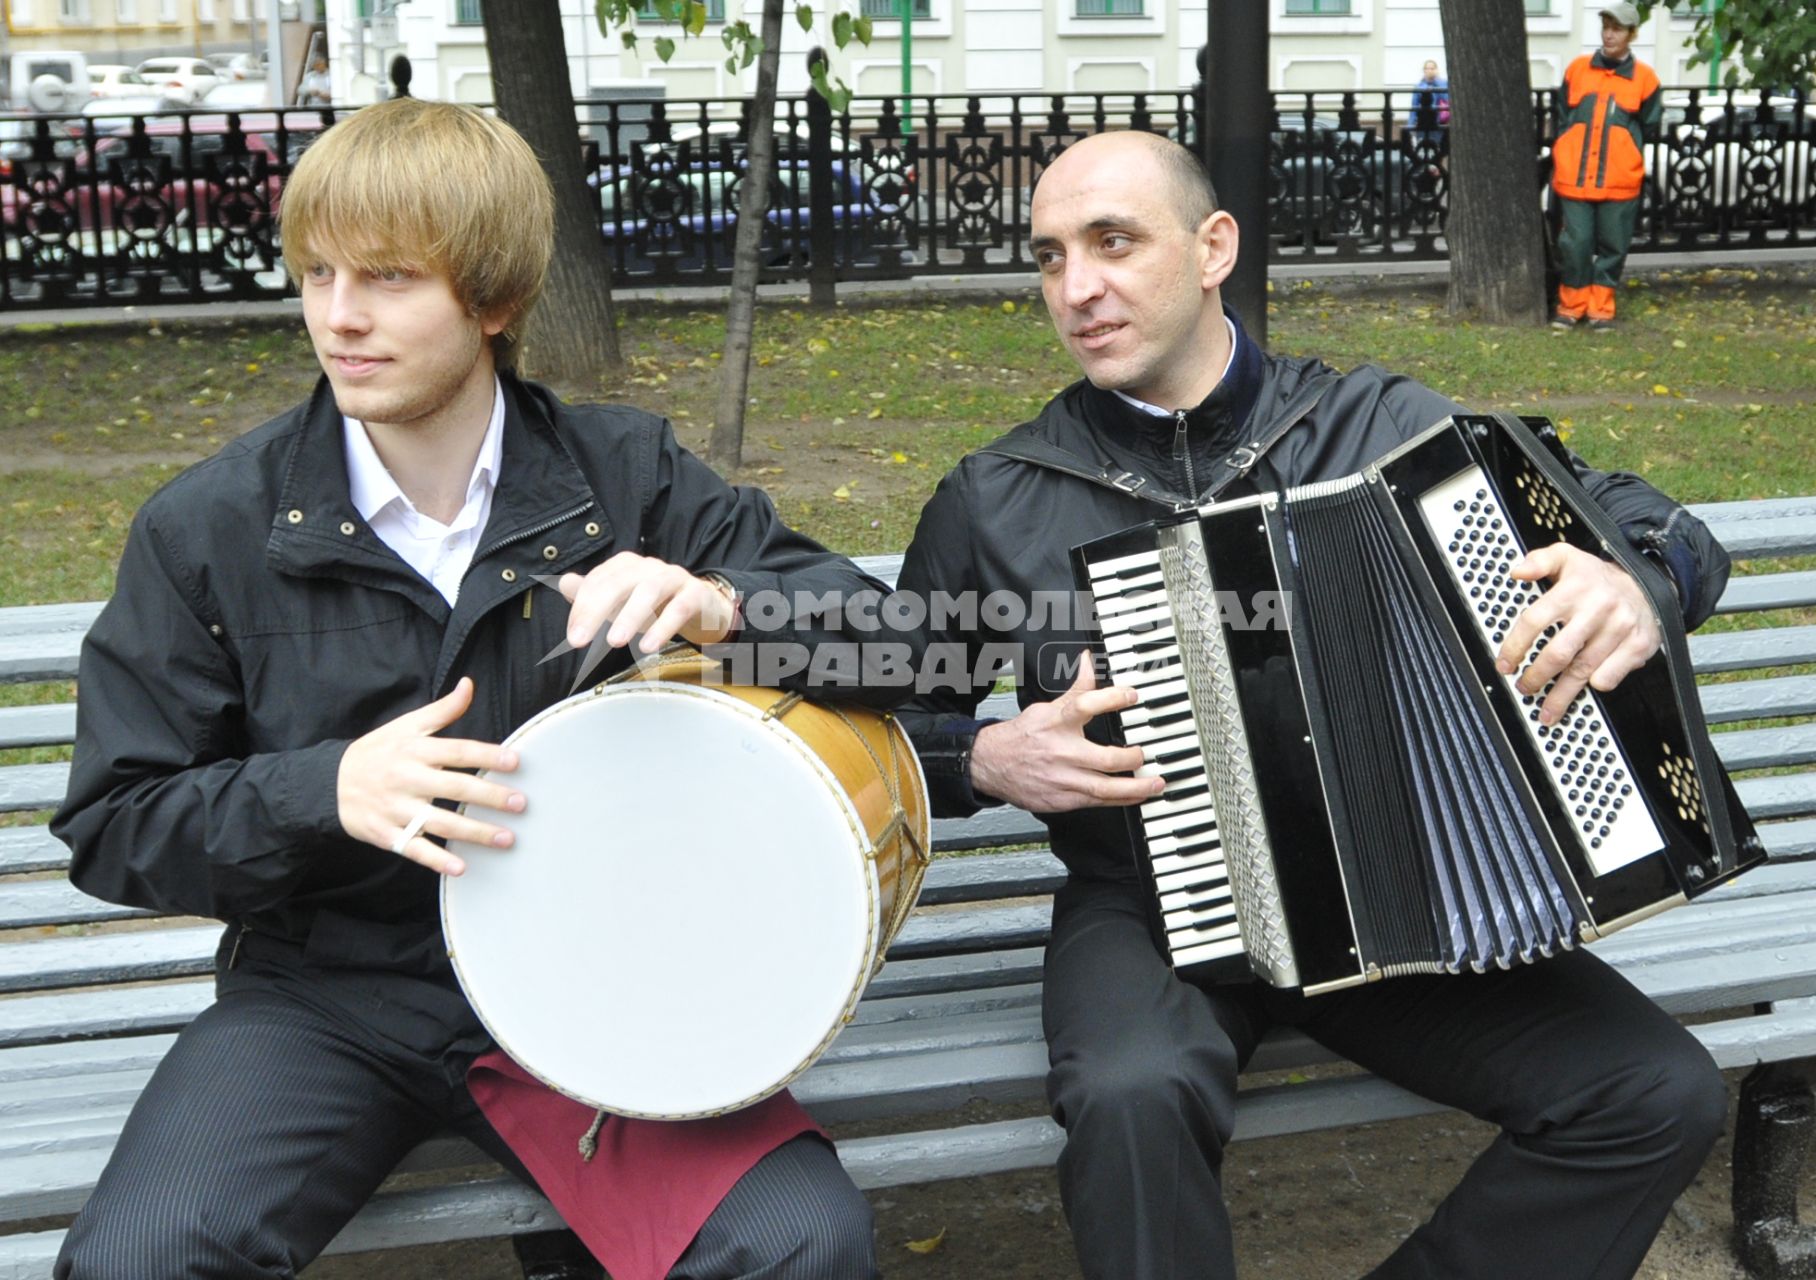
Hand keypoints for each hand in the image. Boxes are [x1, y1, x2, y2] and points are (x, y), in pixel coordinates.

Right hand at [336, 677, 524, 875]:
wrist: (327, 784)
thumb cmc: (376, 752)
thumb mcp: (405, 726)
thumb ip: (442, 710)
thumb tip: (468, 686)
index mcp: (415, 750)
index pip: (457, 751)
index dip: (486, 755)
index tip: (516, 761)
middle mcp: (407, 779)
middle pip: (454, 787)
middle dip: (489, 795)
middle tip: (521, 803)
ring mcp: (396, 809)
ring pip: (440, 821)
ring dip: (475, 832)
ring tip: (507, 838)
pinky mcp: (387, 834)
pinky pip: (415, 849)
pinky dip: (437, 860)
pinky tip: (461, 868)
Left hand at [558, 552, 736, 653]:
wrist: (704, 608)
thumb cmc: (656, 606)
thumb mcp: (622, 603)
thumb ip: (593, 594)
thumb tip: (564, 583)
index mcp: (626, 565)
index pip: (598, 581)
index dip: (582, 607)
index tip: (573, 636)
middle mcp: (649, 566)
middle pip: (618, 583)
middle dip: (595, 611)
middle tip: (579, 641)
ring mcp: (674, 578)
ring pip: (649, 591)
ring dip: (629, 617)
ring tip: (614, 642)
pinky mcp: (696, 594)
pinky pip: (679, 608)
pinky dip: (663, 627)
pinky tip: (647, 646)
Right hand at [970, 660, 1165, 812]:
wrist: (991, 765)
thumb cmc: (1024, 736)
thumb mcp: (1048, 707)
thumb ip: (1076, 688)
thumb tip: (1088, 660)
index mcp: (1057, 723)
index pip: (1085, 704)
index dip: (1111, 698)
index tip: (1132, 695)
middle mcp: (1061, 752)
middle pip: (1104, 757)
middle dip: (1132, 758)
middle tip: (1145, 754)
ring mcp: (1062, 779)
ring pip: (1105, 788)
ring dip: (1135, 788)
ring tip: (1155, 783)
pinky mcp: (1062, 800)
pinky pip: (1097, 802)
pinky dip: (1120, 800)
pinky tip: (1136, 796)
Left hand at [1496, 543, 1660, 724]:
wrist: (1646, 585)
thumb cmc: (1597, 578)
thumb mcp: (1566, 557)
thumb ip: (1539, 561)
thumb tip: (1517, 571)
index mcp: (1575, 588)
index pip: (1535, 620)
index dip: (1515, 646)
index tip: (1505, 665)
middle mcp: (1598, 608)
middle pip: (1559, 653)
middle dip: (1536, 677)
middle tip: (1524, 688)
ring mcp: (1619, 628)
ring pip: (1583, 670)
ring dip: (1561, 694)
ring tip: (1546, 709)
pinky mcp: (1638, 645)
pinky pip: (1610, 676)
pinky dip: (1595, 685)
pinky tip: (1584, 689)